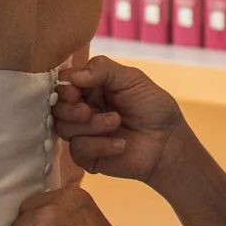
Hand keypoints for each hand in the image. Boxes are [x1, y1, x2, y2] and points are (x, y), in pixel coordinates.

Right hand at [53, 57, 185, 184]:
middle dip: (70, 109)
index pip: (63, 83)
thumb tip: (73, 76)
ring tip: (116, 122)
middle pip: (57, 107)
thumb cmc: (153, 107)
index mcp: (90, 87)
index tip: (76, 91)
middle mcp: (83, 108)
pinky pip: (78, 150)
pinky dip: (100, 145)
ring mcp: (84, 133)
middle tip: (88, 111)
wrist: (168, 142)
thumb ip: (102, 70)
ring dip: (91, 125)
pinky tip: (120, 144)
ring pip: (64, 128)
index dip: (64, 88)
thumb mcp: (132, 79)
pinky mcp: (88, 156)